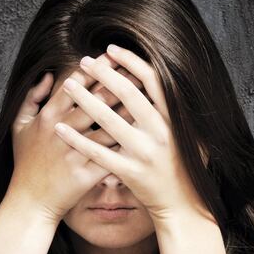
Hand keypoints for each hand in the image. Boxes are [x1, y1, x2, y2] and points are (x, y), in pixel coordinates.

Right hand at [7, 54, 142, 222]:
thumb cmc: (26, 163)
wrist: (30, 202)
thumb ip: (31, 98)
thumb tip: (49, 76)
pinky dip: (127, 144)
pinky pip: (112, 156)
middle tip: (137, 71)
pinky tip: (143, 135)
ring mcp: (74, 153)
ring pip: (108, 127)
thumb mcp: (19, 127)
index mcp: (47, 117)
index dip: (96, 70)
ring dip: (128, 113)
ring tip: (146, 99)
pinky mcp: (86, 175)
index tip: (113, 57)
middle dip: (118, 85)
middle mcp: (61, 131)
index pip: (76, 86)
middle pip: (96, 102)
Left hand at [52, 44, 209, 224]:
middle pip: (128, 94)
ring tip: (68, 84)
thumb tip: (171, 80)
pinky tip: (60, 128)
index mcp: (174, 120)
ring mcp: (144, 152)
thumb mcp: (192, 136)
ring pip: (108, 120)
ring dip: (85, 100)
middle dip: (104, 74)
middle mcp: (160, 132)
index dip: (131, 62)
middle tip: (85, 61)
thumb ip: (178, 112)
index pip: (152, 81)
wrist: (182, 204)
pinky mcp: (129, 171)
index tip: (112, 50)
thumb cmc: (185, 168)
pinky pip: (97, 152)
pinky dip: (77, 139)